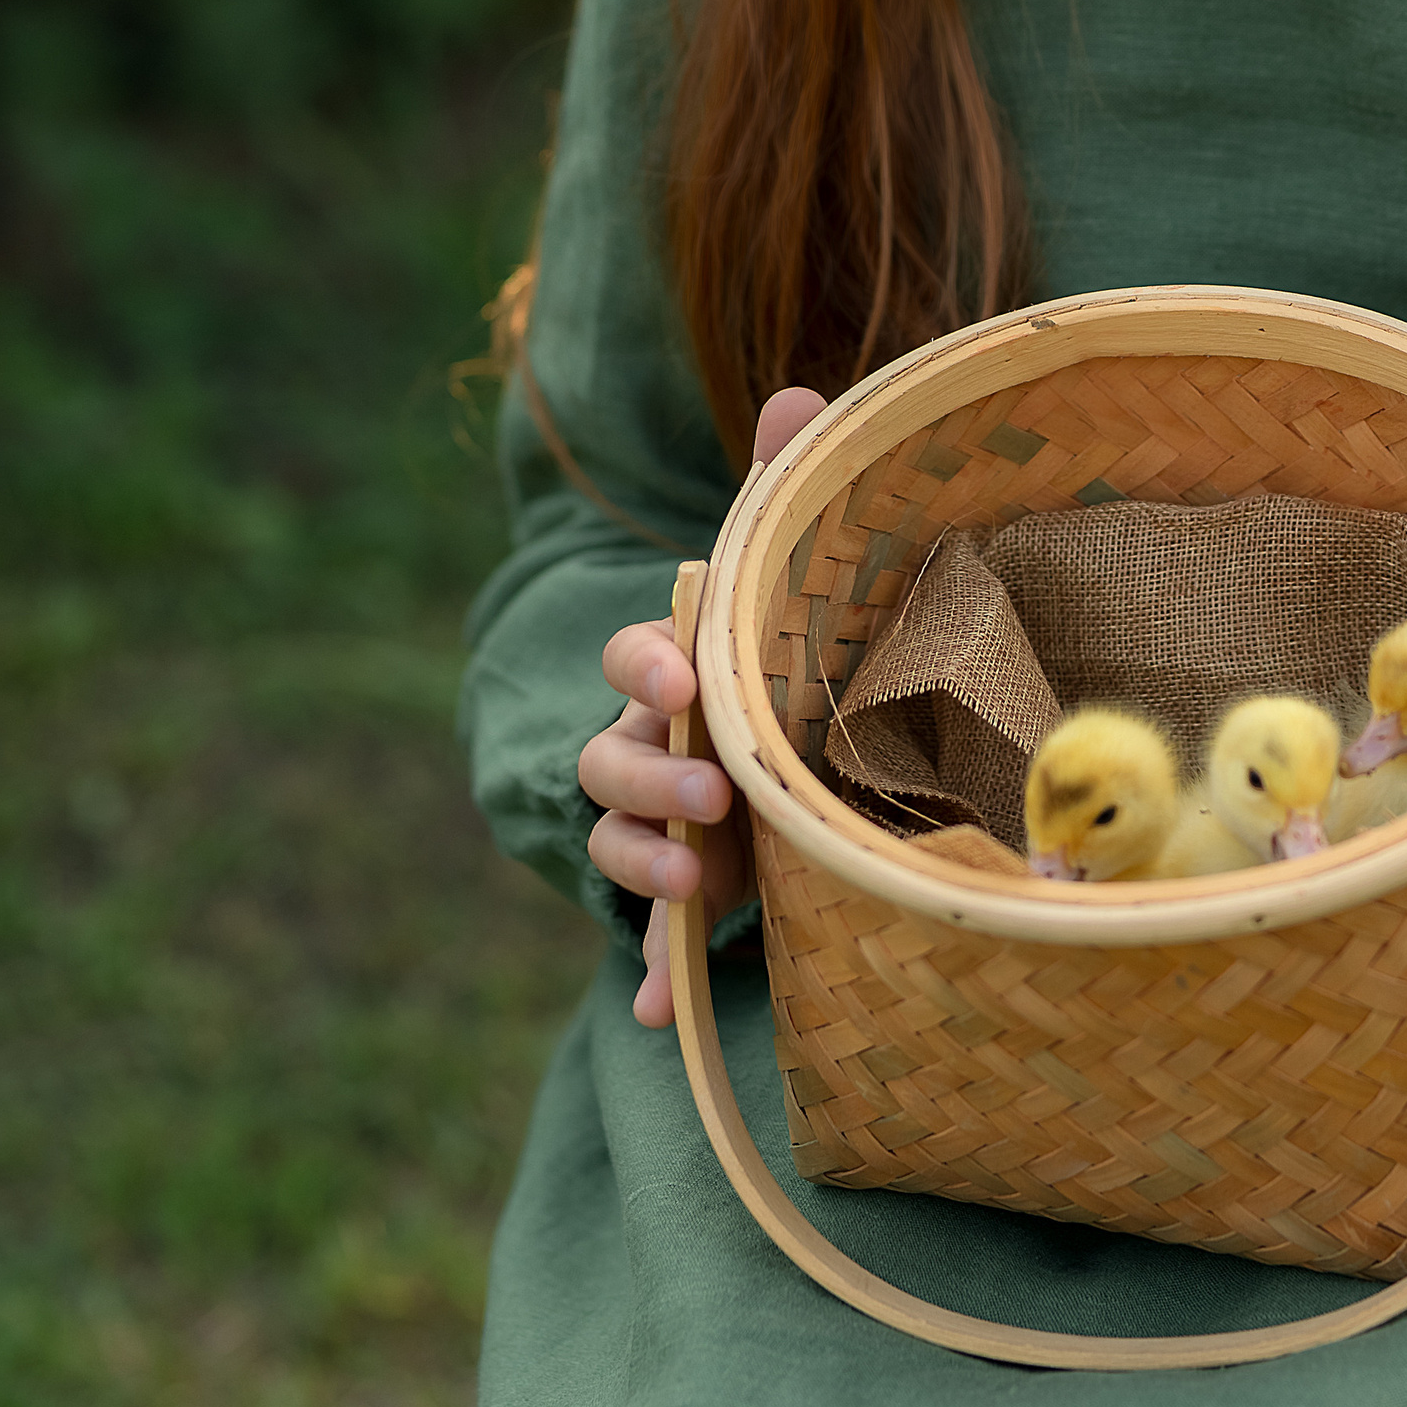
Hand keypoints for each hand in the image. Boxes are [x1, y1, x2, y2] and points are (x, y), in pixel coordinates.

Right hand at [577, 383, 827, 1027]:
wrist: (798, 755)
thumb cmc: (785, 653)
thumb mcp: (789, 576)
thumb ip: (785, 486)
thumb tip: (798, 390)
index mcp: (676, 669)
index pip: (632, 658)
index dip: (644, 666)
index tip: (679, 674)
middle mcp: (653, 745)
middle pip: (608, 761)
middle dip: (646, 776)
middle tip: (708, 792)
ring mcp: (665, 825)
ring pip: (620, 844)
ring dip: (644, 867)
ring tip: (696, 885)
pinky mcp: (691, 894)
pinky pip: (653, 946)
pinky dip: (652, 979)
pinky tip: (657, 1016)